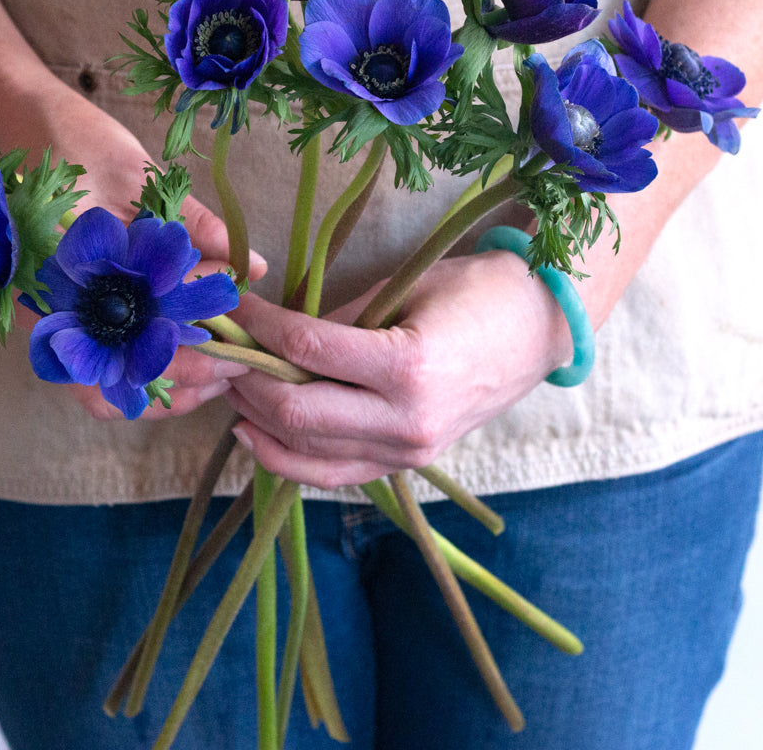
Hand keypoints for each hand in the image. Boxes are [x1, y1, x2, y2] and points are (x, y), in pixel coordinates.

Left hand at [225, 251, 570, 488]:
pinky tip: (258, 436)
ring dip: (258, 421)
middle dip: (247, 380)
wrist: (541, 328)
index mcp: (408, 367)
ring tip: (230, 389)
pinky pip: (334, 473)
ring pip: (308, 452)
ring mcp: (407, 451)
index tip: (231, 308)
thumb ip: (340, 320)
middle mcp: (405, 421)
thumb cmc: (478, 293)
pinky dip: (289, 458)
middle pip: (296, 410)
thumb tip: (279, 334)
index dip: (260, 327)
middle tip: (221, 352)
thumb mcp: (405, 289)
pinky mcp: (407, 463)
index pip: (308, 348)